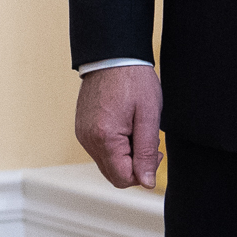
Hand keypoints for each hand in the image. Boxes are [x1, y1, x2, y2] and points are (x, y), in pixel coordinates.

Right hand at [75, 64, 163, 189]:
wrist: (112, 54)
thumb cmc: (133, 80)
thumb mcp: (149, 116)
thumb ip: (146, 153)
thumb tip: (146, 183)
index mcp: (104, 137)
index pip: (124, 179)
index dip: (143, 172)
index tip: (154, 151)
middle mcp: (88, 139)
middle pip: (113, 174)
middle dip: (134, 165)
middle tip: (148, 140)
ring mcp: (82, 133)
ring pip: (107, 163)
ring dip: (125, 155)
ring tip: (136, 129)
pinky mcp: (82, 127)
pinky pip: (99, 149)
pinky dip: (115, 145)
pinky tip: (125, 125)